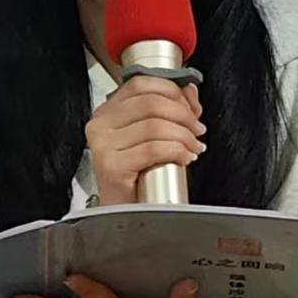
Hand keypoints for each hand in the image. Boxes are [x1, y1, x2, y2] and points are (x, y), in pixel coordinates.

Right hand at [86, 77, 204, 206]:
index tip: (192, 106)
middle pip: (151, 103)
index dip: (172, 90)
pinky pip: (154, 149)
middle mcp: (100, 125)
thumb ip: (170, 107)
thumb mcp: (153, 136)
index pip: (141, 84)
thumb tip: (189, 90)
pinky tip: (185, 158)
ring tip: (194, 147)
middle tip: (197, 130)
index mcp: (107, 112)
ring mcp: (103, 145)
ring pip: (155, 125)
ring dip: (184, 136)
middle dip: (184, 114)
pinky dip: (177, 151)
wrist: (128, 213)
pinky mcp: (111, 166)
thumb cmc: (139, 177)